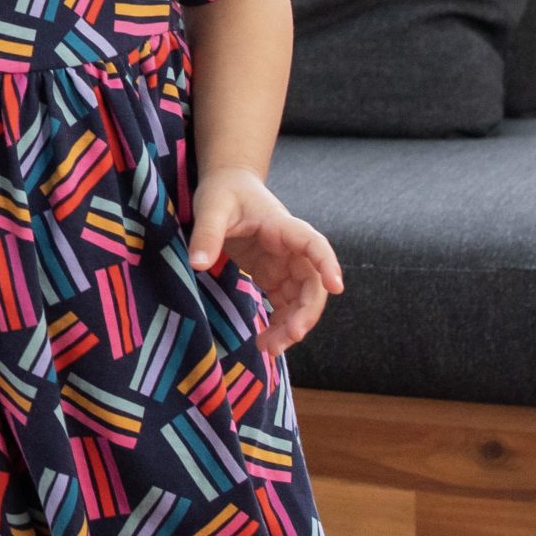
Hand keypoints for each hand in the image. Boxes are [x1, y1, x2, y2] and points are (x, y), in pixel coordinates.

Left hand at [188, 166, 345, 356]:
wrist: (228, 187)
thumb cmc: (224, 192)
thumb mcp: (211, 207)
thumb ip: (207, 234)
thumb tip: (198, 264)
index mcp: (283, 226)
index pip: (314, 244)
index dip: (328, 265)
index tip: (337, 287)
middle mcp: (291, 249)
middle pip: (312, 284)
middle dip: (306, 313)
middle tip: (288, 338)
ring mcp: (285, 265)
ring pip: (301, 301)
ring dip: (292, 326)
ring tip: (270, 349)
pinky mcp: (273, 276)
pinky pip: (284, 305)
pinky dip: (280, 324)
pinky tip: (266, 342)